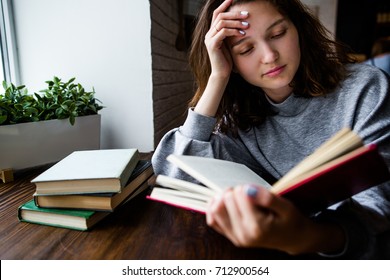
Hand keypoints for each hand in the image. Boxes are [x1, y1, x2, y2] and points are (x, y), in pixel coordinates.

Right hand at [205, 0, 248, 79]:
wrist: (222, 74)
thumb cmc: (228, 60)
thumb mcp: (230, 43)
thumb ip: (231, 33)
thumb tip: (241, 22)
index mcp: (212, 32)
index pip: (217, 13)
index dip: (224, 4)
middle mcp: (208, 34)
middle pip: (220, 15)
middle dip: (234, 13)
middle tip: (247, 14)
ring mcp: (209, 39)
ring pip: (222, 22)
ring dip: (236, 22)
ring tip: (247, 25)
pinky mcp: (212, 45)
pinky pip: (223, 32)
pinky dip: (234, 31)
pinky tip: (243, 34)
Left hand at [206, 185, 345, 254]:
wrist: (292, 239)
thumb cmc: (290, 221)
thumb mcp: (286, 206)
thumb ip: (267, 198)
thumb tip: (247, 189)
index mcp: (258, 227)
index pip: (239, 195)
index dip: (247, 187)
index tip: (255, 191)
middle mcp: (244, 234)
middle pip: (226, 199)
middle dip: (236, 191)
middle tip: (249, 194)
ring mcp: (235, 237)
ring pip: (215, 209)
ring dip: (224, 198)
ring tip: (237, 197)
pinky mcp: (230, 237)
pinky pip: (212, 220)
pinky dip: (215, 208)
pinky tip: (224, 202)